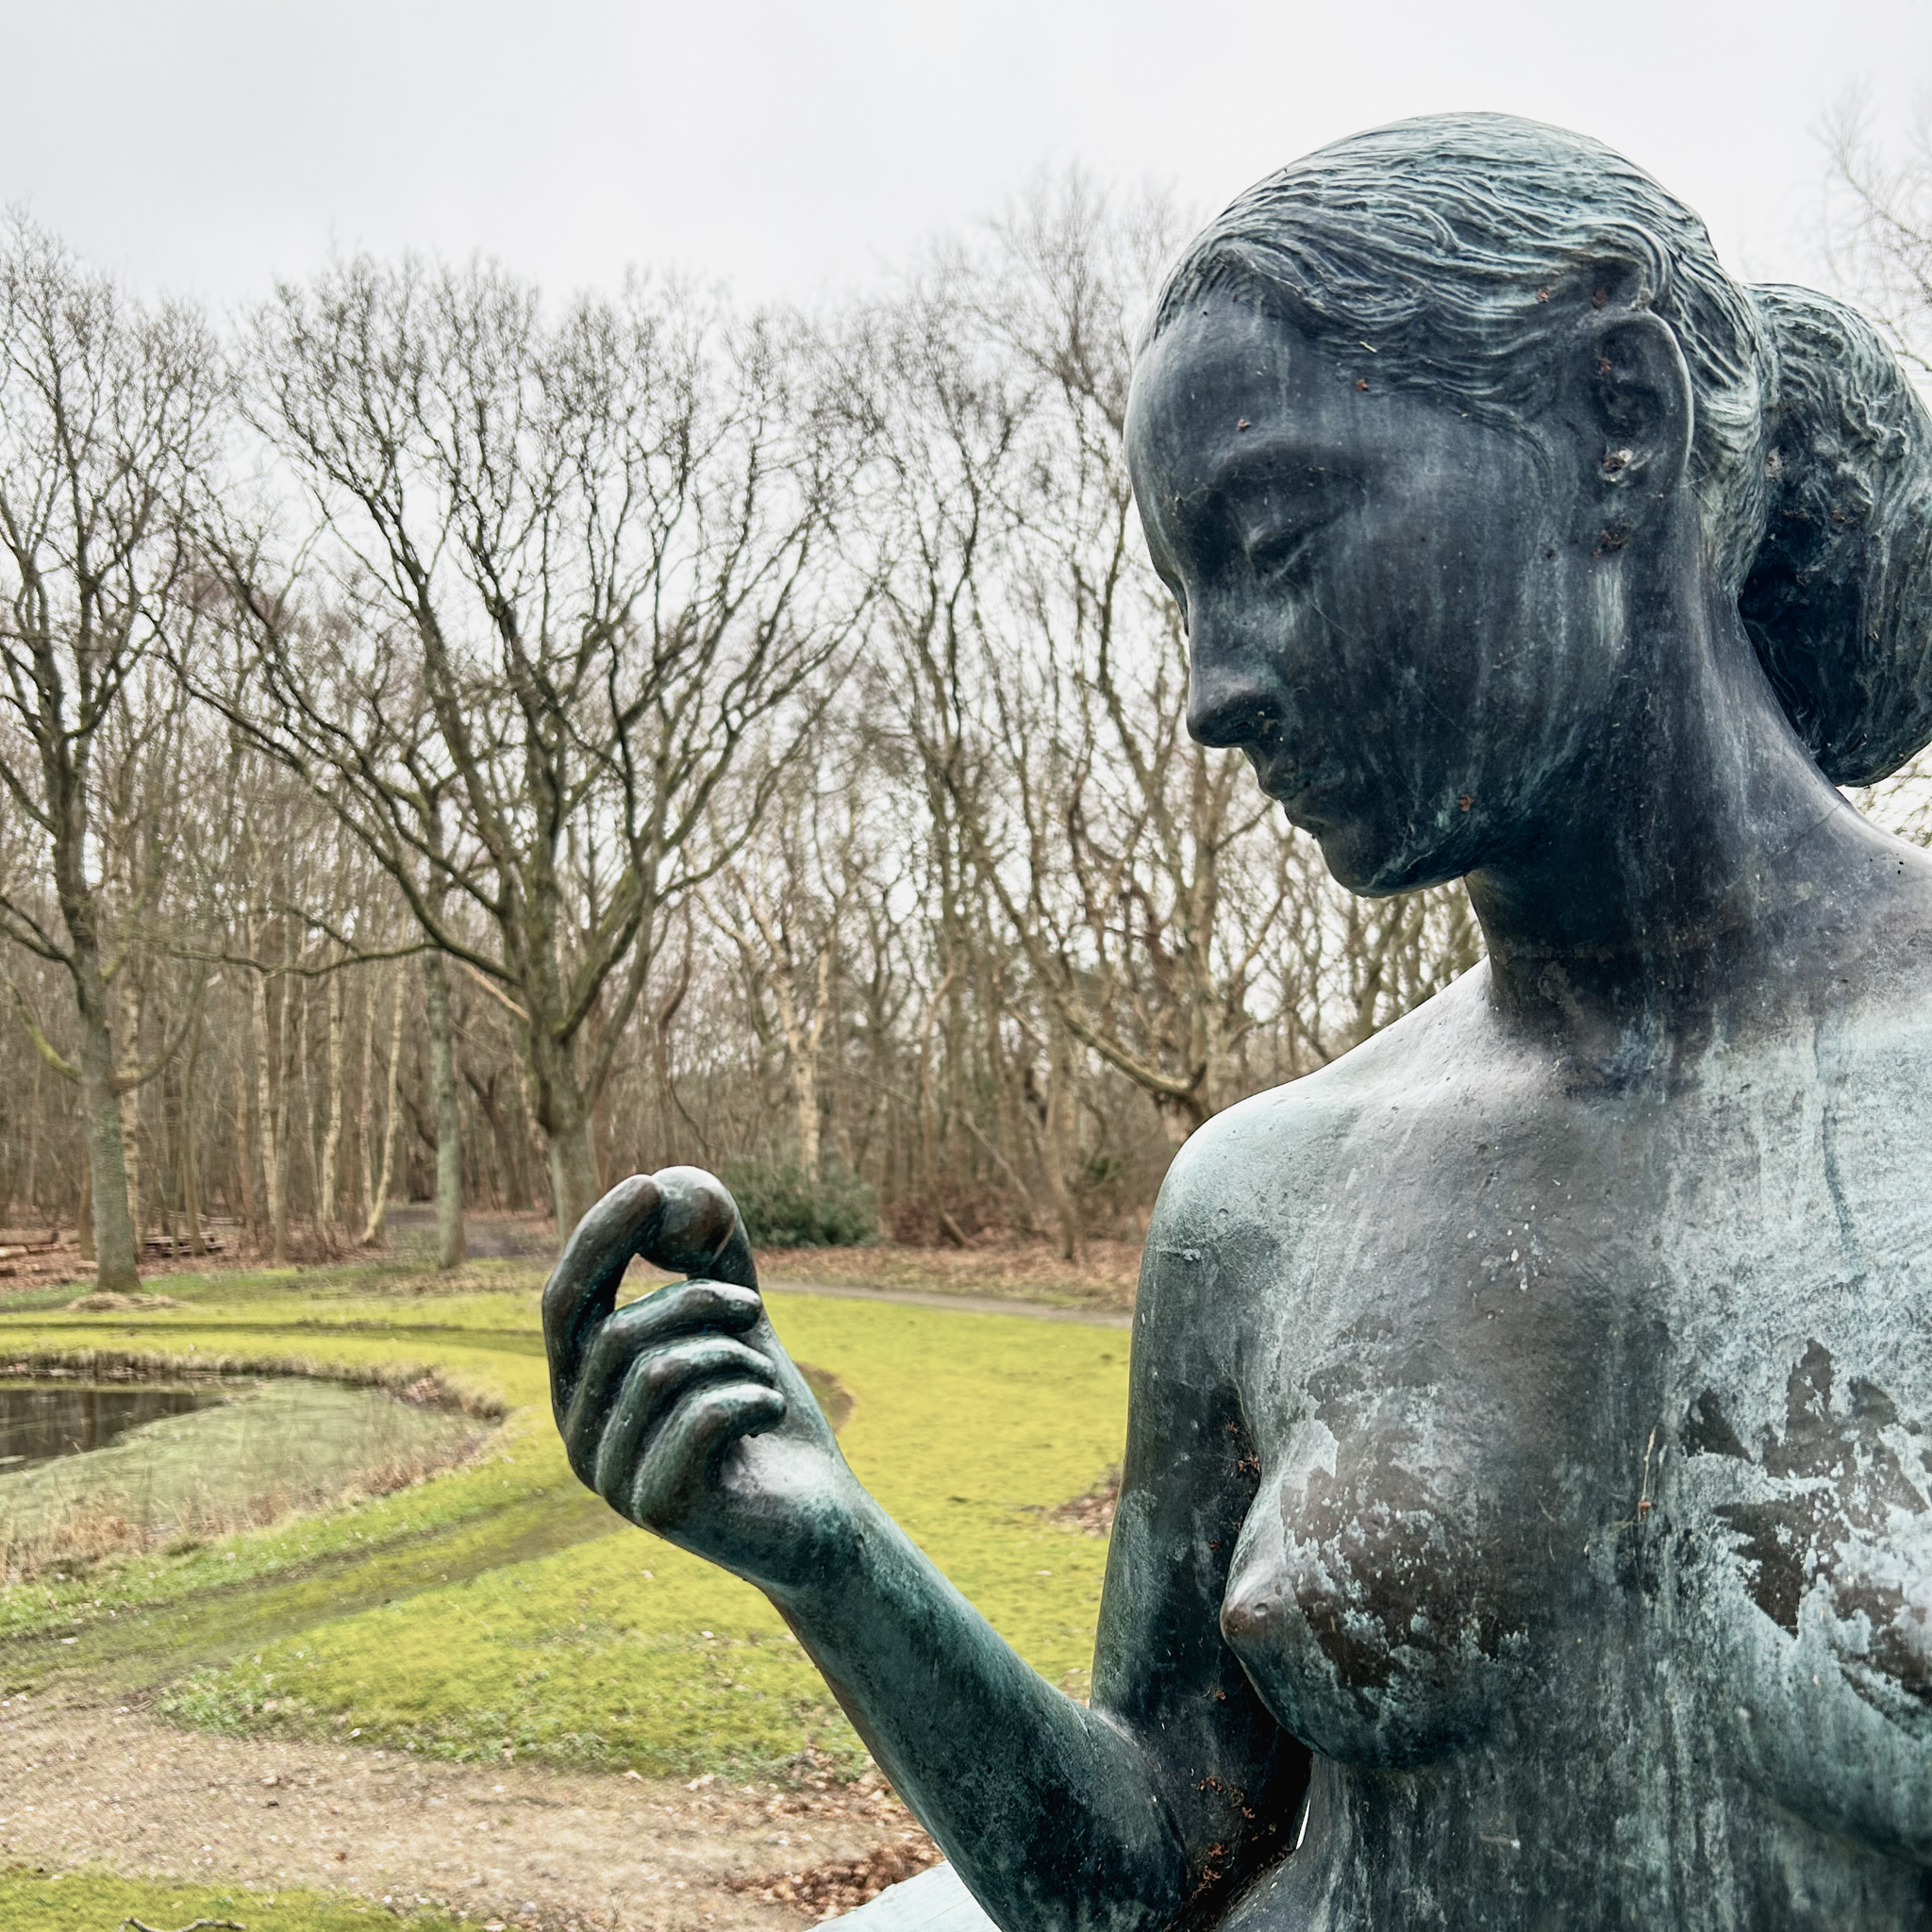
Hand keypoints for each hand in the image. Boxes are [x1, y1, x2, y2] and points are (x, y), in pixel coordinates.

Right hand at [542, 1167, 862, 1594]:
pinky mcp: (655, 1508)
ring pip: (661, 1370)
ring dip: (734, 1356)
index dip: (599, 1240)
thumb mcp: (737, 1318)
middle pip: (612, 1333)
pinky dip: (750, 1395)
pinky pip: (699, 1415)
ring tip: (762, 1379)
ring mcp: (610, 1480)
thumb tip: (664, 1181)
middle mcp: (580, 1438)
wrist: (818, 1517)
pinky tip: (767, 1415)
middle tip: (754, 1301)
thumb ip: (709, 1246)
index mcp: (584, 1390)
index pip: (564, 1302)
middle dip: (693, 1302)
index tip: (648, 1184)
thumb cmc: (765, 1414)